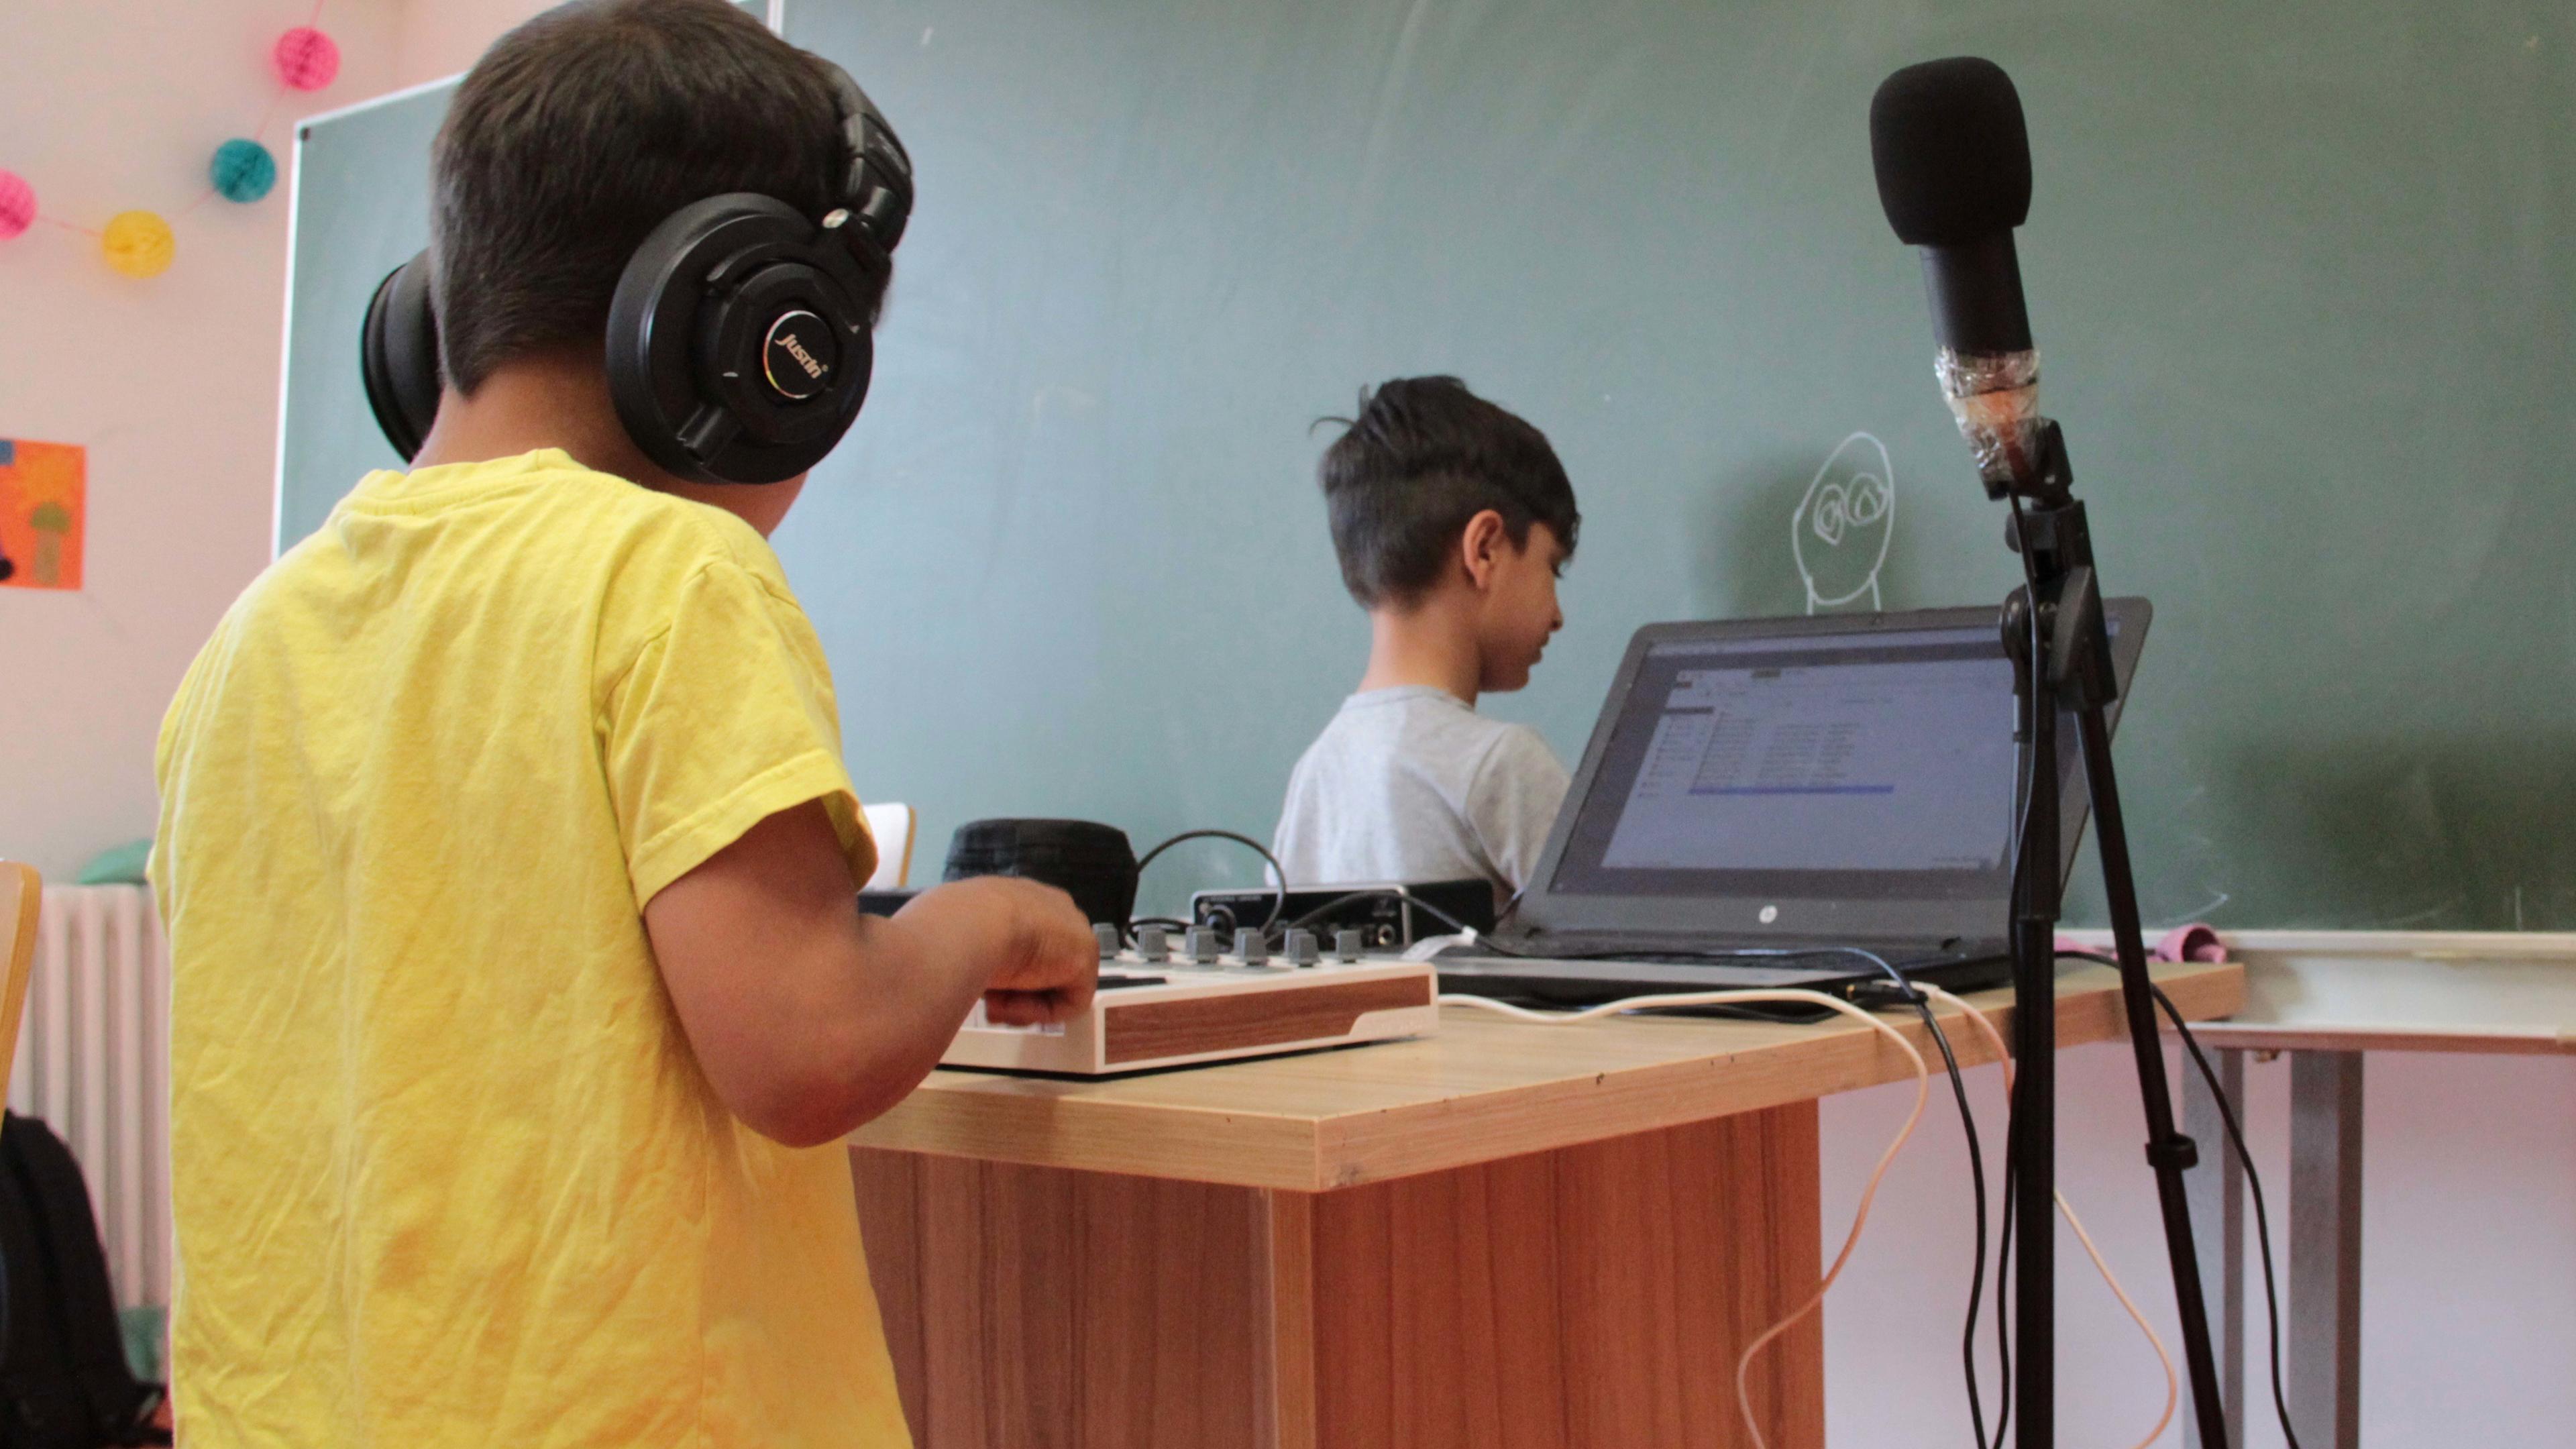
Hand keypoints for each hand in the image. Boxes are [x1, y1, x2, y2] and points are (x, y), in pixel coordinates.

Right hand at [895, 876, 1097, 1025]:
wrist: (965, 927)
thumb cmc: (945, 924)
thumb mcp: (948, 926)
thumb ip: (963, 939)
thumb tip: (948, 959)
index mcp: (1017, 895)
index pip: (1022, 936)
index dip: (1001, 967)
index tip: (978, 983)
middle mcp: (1049, 906)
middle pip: (1042, 962)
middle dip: (1016, 988)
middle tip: (987, 1001)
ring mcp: (1071, 929)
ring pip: (1051, 984)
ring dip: (1020, 1000)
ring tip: (990, 1000)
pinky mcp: (1084, 958)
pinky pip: (1066, 1001)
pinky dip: (1035, 1011)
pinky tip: (1008, 1001)